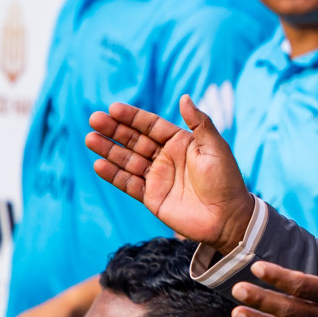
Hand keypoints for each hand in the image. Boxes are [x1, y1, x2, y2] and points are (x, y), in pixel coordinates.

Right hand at [86, 96, 253, 249]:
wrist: (228, 218)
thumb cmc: (226, 181)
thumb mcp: (215, 148)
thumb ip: (199, 123)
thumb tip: (184, 97)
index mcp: (181, 143)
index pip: (151, 126)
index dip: (132, 117)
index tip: (113, 108)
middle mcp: (166, 158)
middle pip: (135, 140)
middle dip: (114, 130)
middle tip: (94, 120)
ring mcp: (157, 177)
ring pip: (127, 160)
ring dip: (108, 150)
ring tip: (90, 139)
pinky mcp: (152, 197)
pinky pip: (129, 184)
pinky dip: (113, 175)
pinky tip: (99, 165)